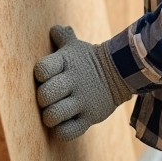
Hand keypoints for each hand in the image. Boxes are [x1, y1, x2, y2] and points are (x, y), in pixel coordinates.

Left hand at [34, 25, 132, 141]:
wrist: (120, 73)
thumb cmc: (89, 61)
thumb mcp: (76, 47)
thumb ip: (62, 37)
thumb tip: (55, 28)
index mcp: (67, 62)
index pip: (42, 69)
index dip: (40, 75)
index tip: (45, 76)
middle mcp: (74, 81)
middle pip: (45, 95)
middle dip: (42, 99)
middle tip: (48, 98)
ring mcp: (83, 101)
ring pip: (53, 116)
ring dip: (49, 116)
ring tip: (54, 112)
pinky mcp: (90, 118)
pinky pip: (67, 132)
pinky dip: (61, 130)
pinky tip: (64, 123)